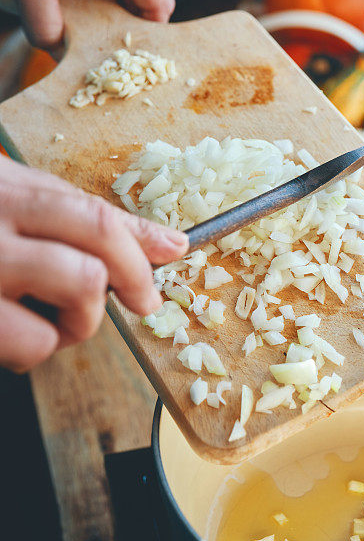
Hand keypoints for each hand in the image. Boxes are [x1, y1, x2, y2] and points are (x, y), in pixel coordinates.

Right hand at [0, 156, 187, 372]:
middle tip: (118, 302)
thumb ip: (89, 216)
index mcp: (9, 193)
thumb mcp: (20, 190)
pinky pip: (24, 350)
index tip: (157, 282)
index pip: (95, 223)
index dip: (138, 259)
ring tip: (44, 311)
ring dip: (67, 330)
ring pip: (54, 331)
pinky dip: (28, 350)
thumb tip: (170, 245)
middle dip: (113, 300)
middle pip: (86, 278)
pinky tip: (7, 328)